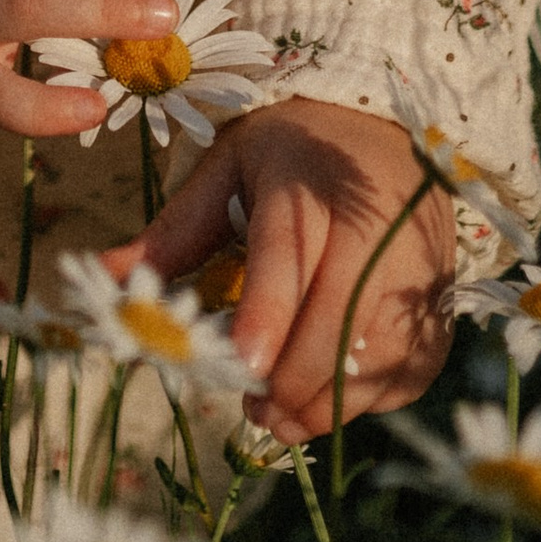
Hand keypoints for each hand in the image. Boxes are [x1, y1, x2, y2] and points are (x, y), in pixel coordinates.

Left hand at [112, 97, 453, 444]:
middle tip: (248, 407)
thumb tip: (100, 275)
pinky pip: (407, 372)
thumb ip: (172, 232)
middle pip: (336, 324)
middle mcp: (372, 228)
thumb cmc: (295, 151)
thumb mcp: (227, 168)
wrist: (390, 131)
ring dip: (323, 401)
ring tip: (279, 410)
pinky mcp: (439, 305)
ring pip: (375, 359)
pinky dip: (365, 398)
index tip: (242, 367)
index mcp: (308, 184)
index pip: (289, 257)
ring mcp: (415, 269)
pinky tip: (329, 392)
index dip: (268, 315)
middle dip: (288, 381)